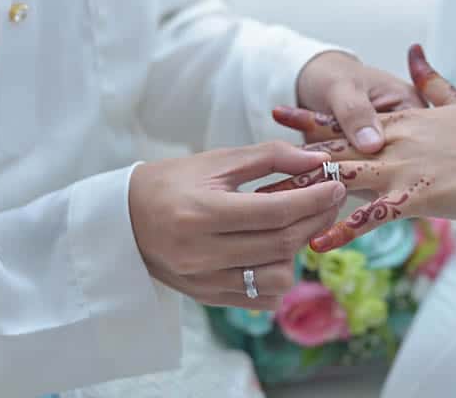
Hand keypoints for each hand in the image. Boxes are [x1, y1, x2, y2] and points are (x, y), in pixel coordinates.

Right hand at [129, 142, 345, 309]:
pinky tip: (274, 251)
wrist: (121, 220)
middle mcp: (202, 252)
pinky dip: (277, 276)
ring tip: (295, 227)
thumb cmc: (171, 182)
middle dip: (315, 220)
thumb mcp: (216, 161)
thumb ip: (270, 157)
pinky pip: (259, 298)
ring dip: (297, 252)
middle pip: (281, 244)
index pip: (275, 212)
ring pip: (275, 278)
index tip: (335, 185)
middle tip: (330, 201)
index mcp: (202, 212)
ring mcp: (203, 280)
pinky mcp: (206, 297)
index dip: (313, 199)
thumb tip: (318, 161)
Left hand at [261, 45, 455, 251]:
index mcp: (403, 120)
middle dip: (290, 161)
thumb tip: (414, 50)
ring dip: (303, 194)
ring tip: (265, 209)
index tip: (275, 113)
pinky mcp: (420, 195)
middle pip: (333, 149)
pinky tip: (315, 243)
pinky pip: (373, 215)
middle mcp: (396, 140)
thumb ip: (430, 80)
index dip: (310, 119)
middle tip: (250, 172)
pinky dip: (343, 229)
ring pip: (342, 177)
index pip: (347, 120)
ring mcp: (405, 167)